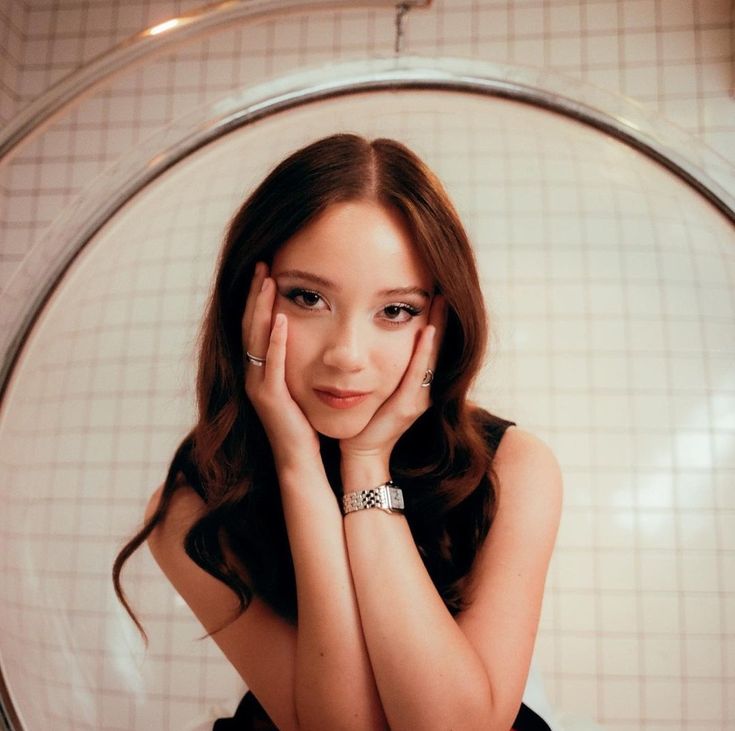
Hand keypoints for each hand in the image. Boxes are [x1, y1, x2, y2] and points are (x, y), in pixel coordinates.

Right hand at [242, 262, 319, 470]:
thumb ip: (298, 361)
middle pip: (250, 325)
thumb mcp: (300, 385)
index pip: (256, 325)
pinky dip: (275, 341)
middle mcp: (254, 375)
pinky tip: (281, 319)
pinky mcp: (271, 399)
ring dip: (261, 308)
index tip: (268, 270)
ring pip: (255, 339)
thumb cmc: (305, 425)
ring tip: (268, 280)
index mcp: (261, 370)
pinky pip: (272, 364)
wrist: (300, 461)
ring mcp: (258, 386)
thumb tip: (309, 333)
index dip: (259, 297)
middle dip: (256, 293)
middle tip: (263, 263)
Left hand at [339, 296, 445, 471]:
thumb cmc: (365, 420)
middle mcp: (423, 390)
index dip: (436, 321)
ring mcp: (418, 398)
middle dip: (441, 318)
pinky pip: (418, 373)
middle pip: (437, 347)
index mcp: (417, 385)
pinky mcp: (407, 406)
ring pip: (432, 357)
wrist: (361, 453)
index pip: (429, 347)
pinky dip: (424, 352)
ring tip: (440, 301)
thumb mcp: (378, 389)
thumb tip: (375, 341)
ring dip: (438, 327)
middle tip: (443, 290)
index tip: (435, 294)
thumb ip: (383, 368)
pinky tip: (427, 331)